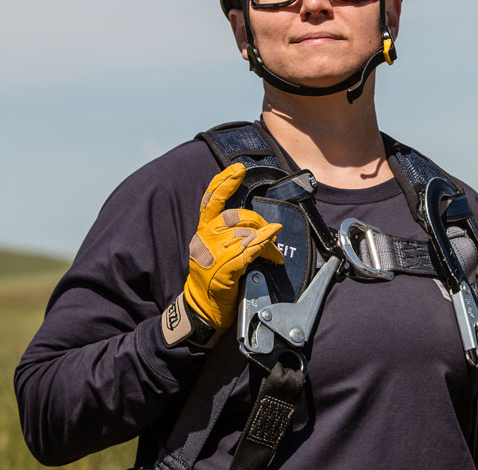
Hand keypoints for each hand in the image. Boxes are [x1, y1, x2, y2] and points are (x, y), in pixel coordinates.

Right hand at [182, 163, 284, 329]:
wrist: (203, 309)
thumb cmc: (216, 279)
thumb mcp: (219, 251)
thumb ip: (233, 233)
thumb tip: (262, 226)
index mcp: (204, 231)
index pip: (211, 200)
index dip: (224, 182)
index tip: (239, 168)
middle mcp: (205, 238)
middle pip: (238, 216)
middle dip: (259, 223)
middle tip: (272, 237)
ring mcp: (212, 253)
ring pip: (246, 232)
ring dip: (266, 241)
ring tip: (274, 255)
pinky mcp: (222, 268)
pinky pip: (248, 249)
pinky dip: (264, 244)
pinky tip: (273, 239)